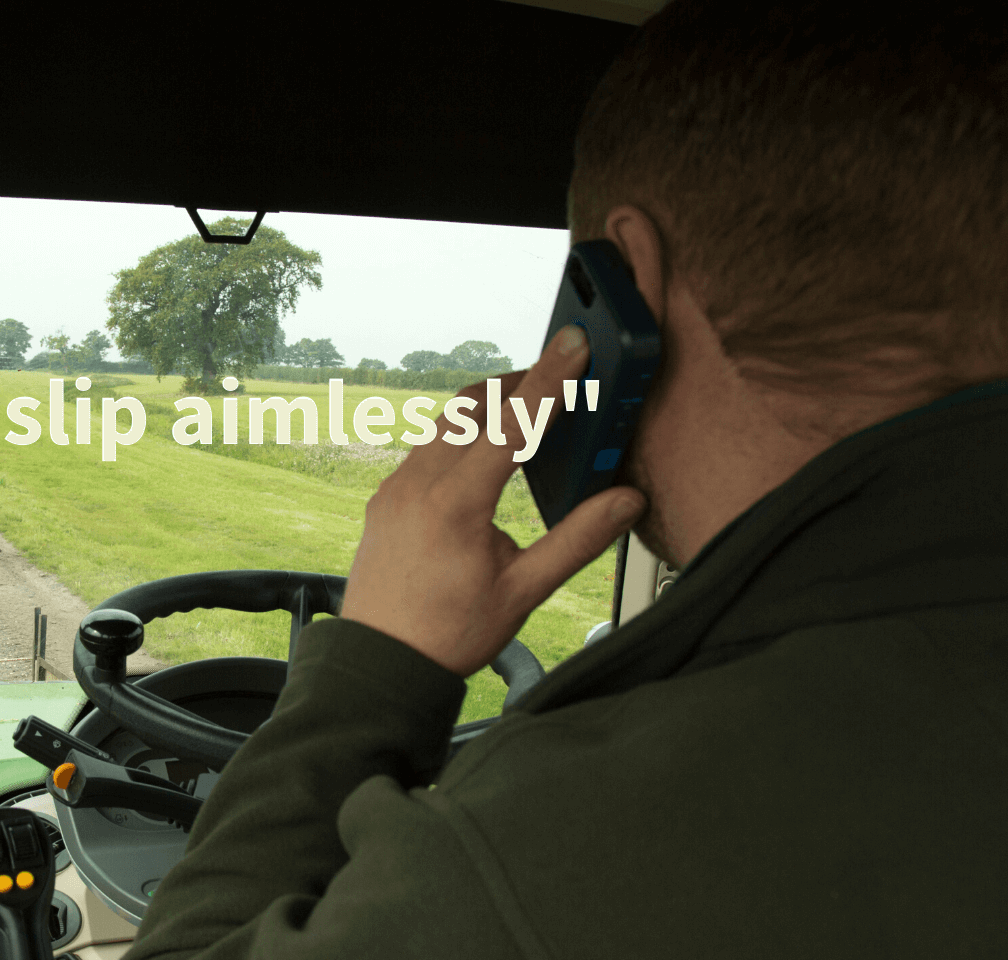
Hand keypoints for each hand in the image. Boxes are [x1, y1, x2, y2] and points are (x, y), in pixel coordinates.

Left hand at [340, 325, 646, 677]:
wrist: (381, 663)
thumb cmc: (448, 635)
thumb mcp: (524, 590)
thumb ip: (578, 540)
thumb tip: (625, 501)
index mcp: (455, 503)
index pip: (512, 423)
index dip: (549, 379)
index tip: (571, 344)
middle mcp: (417, 484)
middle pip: (473, 406)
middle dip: (518, 384)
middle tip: (560, 377)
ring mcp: (395, 488)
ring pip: (444, 423)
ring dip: (487, 408)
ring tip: (528, 413)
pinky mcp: (385, 498)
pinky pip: (425, 448)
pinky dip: (460, 435)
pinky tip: (483, 454)